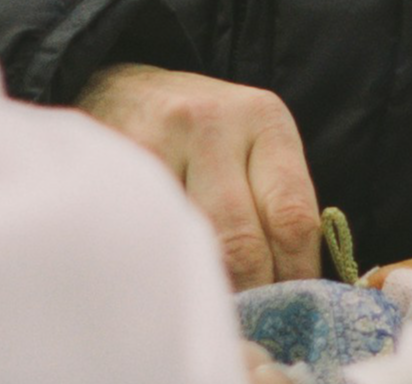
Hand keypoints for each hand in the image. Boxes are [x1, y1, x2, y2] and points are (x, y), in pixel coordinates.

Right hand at [79, 61, 322, 290]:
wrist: (124, 88)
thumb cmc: (201, 132)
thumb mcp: (251, 148)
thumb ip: (275, 208)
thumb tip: (297, 294)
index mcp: (265, 120)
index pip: (293, 219)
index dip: (295, 277)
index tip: (290, 310)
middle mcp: (213, 123)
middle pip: (242, 242)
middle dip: (249, 294)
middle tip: (248, 322)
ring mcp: (158, 140)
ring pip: (191, 246)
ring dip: (205, 287)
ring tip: (209, 306)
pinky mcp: (114, 163)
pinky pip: (148, 238)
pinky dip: (161, 269)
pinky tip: (166, 279)